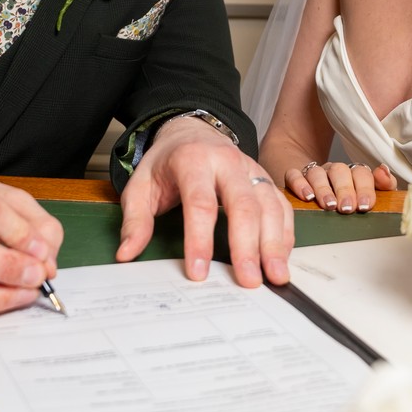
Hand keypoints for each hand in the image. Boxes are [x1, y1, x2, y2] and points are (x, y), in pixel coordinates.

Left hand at [116, 117, 294, 286]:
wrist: (190, 131)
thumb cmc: (166, 163)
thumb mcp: (140, 185)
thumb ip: (135, 219)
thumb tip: (127, 253)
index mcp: (193, 160)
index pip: (200, 203)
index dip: (199, 240)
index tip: (198, 272)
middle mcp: (227, 162)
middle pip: (243, 204)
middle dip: (247, 245)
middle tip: (248, 281)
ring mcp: (251, 170)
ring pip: (269, 205)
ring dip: (274, 243)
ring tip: (274, 276)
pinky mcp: (265, 180)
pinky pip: (282, 207)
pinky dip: (284, 234)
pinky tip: (280, 259)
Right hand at [283, 161, 393, 212]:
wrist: (317, 195)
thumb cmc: (348, 201)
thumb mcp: (369, 195)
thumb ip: (384, 184)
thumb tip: (384, 171)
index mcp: (353, 174)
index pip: (361, 173)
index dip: (364, 188)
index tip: (365, 206)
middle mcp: (333, 171)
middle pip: (339, 171)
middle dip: (345, 190)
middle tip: (347, 208)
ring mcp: (314, 174)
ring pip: (317, 173)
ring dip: (323, 189)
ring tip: (328, 205)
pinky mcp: (295, 178)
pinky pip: (294, 175)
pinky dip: (299, 184)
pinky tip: (307, 196)